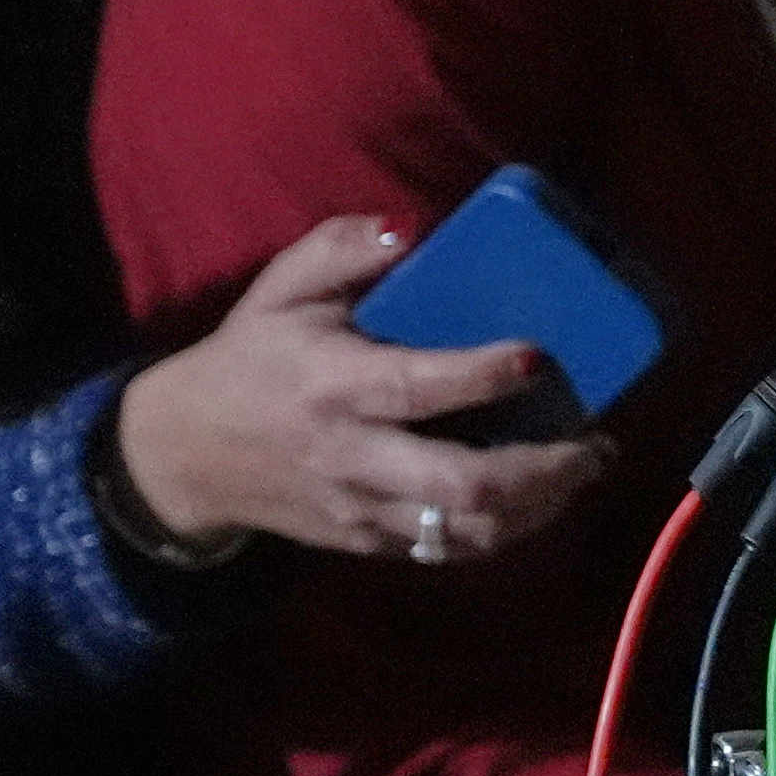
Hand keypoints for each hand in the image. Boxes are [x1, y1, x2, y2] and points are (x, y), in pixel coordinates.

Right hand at [104, 213, 611, 561]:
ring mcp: (360, 510)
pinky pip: (445, 550)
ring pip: (463, 530)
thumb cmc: (250, 360)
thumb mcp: (279, 291)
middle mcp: (351, 457)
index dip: (482, 376)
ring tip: (585, 464)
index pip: (416, 389)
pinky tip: (545, 495)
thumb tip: (413, 225)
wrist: (183, 457)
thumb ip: (341, 249)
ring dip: (539, 505)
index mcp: (333, 389)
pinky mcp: (365, 541)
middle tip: (593, 439)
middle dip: (541, 468)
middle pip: (458, 485)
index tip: (540, 356)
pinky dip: (506, 530)